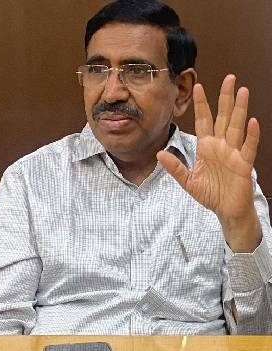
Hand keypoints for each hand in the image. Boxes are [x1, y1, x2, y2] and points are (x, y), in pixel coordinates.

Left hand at [157, 74, 261, 250]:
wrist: (226, 210)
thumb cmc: (210, 194)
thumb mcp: (187, 181)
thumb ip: (175, 167)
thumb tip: (160, 153)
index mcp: (206, 148)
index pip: (203, 121)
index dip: (201, 105)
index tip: (198, 86)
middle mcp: (221, 146)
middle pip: (224, 117)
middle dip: (225, 98)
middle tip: (229, 78)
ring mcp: (233, 153)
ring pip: (237, 127)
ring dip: (240, 109)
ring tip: (243, 91)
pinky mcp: (243, 165)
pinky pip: (248, 148)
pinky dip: (250, 136)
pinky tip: (252, 122)